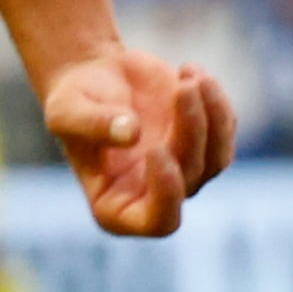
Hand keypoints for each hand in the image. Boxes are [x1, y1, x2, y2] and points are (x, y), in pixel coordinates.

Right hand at [39, 40, 233, 236]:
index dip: (168, 194)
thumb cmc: (74, 101)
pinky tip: (188, 70)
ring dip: (211, 116)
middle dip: (191, 131)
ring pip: (217, 157)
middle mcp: (155, 195)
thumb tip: (131, 133)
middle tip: (181, 89)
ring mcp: (184, 170)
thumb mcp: (67, 111)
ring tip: (188, 76)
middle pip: (191, 177)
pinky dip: (214, 98)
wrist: (96, 75)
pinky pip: (225, 127)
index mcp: (117, 206)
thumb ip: (93, 124)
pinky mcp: (205, 141)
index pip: (158, 221)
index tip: (158, 149)